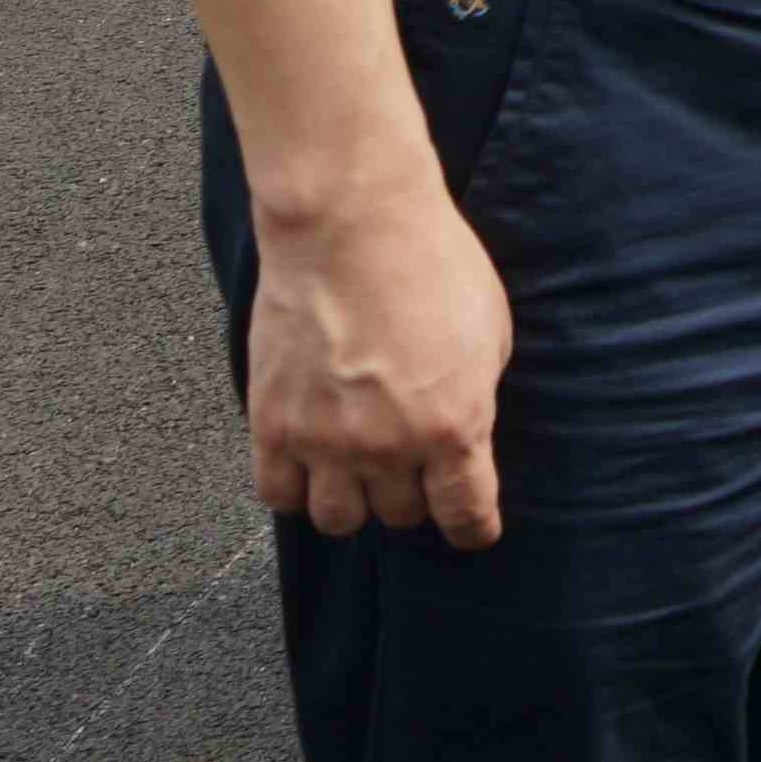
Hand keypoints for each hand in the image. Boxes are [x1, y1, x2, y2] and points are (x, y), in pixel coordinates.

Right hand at [243, 165, 510, 546]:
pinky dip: (294, 490)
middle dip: (413, 500)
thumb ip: (473, 396)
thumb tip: (462, 431)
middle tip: (414, 473)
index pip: (465, 512)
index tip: (473, 533)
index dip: (472, 529)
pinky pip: (276, 494)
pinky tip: (309, 467)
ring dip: (353, 502)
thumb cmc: (432, 265)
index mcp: (453, 426)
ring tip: (360, 473)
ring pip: (336, 519)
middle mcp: (386, 447)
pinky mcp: (271, 424)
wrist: (352, 228)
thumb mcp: (489, 333)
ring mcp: (323, 441)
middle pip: (399, 516)